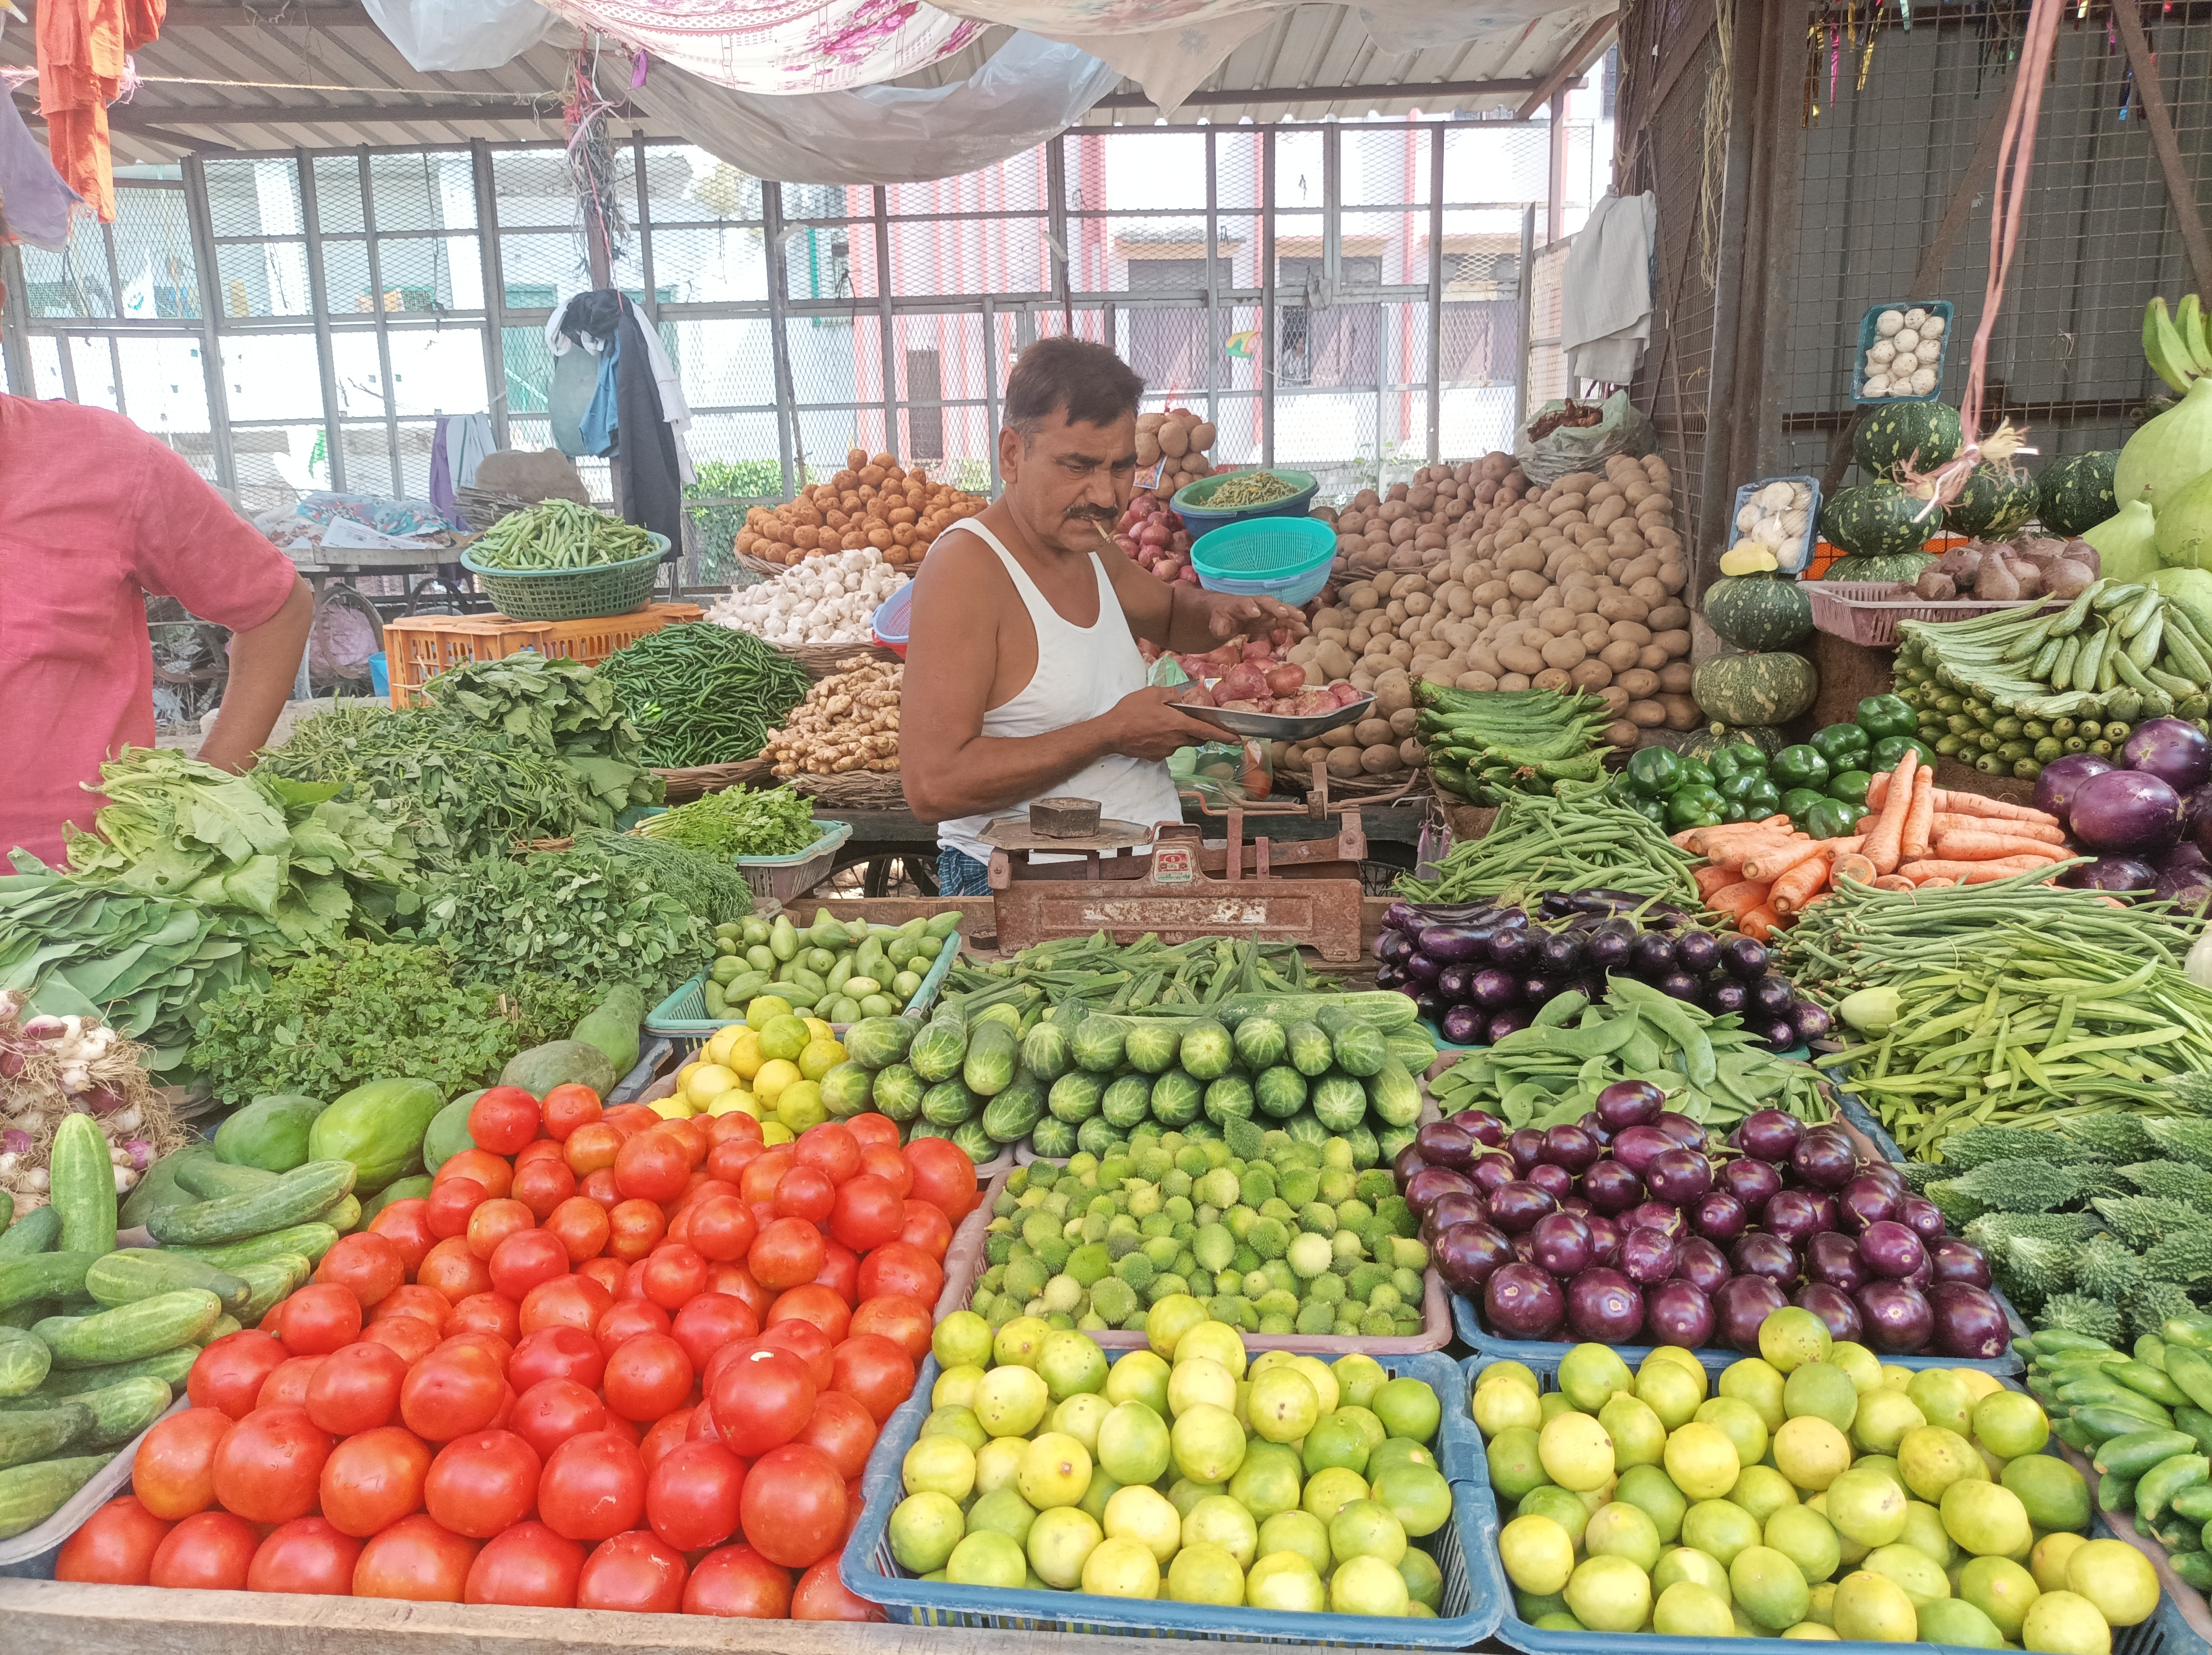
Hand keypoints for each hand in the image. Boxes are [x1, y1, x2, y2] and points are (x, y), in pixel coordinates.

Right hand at [1101, 685, 1223, 760]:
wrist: (1111, 733)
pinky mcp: (1156, 757)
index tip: (1237, 739)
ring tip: (1164, 723)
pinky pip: (1167, 747)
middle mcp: (1176, 741)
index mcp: (1179, 725)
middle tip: (1196, 722)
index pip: (1208, 732)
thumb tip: (1181, 698)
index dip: (1224, 735)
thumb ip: (1171, 695)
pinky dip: (1166, 740)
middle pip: (1197, 739)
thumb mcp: (1152, 693)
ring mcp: (1166, 751)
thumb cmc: (1131, 711)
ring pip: (1181, 743)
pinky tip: (1152, 731)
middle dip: (1201, 732)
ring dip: (1180, 734)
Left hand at [1204, 590, 1309, 642]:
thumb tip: (1223, 630)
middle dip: (1275, 607)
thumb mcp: (1217, 623)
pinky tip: (1304, 630)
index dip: (1249, 607)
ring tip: (1302, 619)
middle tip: (1284, 613)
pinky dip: (1293, 624)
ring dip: (1290, 613)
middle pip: (1266, 603)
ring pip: (1279, 609)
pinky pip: (1284, 621)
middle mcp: (1255, 604)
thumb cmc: (1221, 618)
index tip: (1255, 613)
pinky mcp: (1271, 620)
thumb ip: (1219, 626)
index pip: (1244, 603)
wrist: (1228, 614)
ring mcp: (1265, 611)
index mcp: (1239, 604)